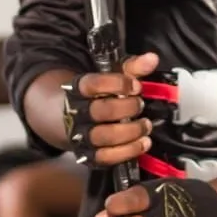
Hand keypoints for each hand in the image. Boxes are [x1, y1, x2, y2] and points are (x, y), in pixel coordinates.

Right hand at [65, 52, 157, 167]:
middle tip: (140, 104)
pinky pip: (106, 157)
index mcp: (78, 89)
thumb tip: (152, 59)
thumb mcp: (110, 75)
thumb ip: (131, 67)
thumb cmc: (94, 94)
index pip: (92, 84)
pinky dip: (128, 151)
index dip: (117, 84)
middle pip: (101, 111)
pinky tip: (143, 143)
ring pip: (105, 136)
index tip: (136, 85)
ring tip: (145, 125)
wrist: (63, 117)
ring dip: (131, 131)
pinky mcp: (88, 154)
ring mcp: (81, 135)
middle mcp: (77, 112)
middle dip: (127, 108)